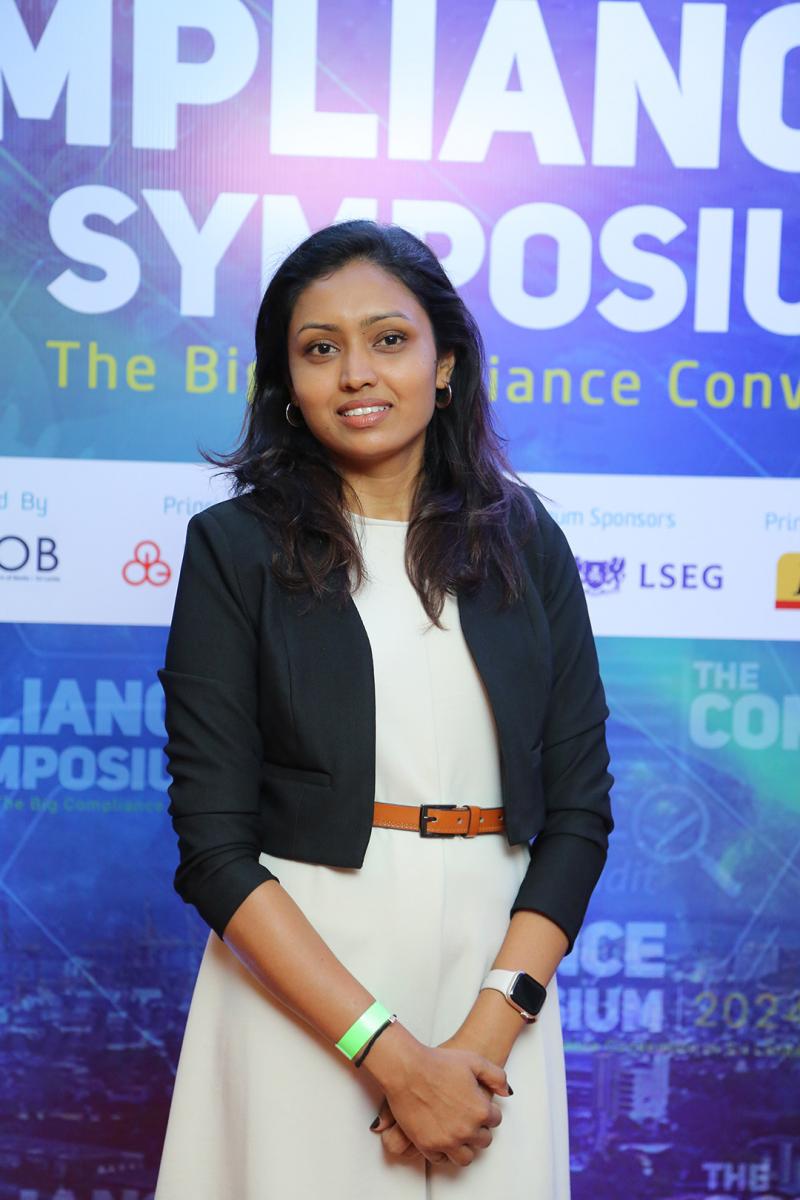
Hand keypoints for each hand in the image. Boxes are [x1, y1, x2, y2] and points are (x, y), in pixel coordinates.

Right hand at [366, 1030, 510, 1167]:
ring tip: (457, 1134)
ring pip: (466, 1157)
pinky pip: (442, 1159)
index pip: (496, 1121)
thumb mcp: (474, 1061)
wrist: (407, 1070)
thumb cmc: (437, 1063)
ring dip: (464, 1146)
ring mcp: (447, 1140)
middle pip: (483, 1141)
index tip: (479, 1107)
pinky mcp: (428, 1146)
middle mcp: (466, 1129)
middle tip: (468, 1120)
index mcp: (480, 1110)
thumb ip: (496, 1076)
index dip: (488, 1112)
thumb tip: (506, 1092)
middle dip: (479, 1130)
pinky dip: (443, 1151)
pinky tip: (441, 1137)